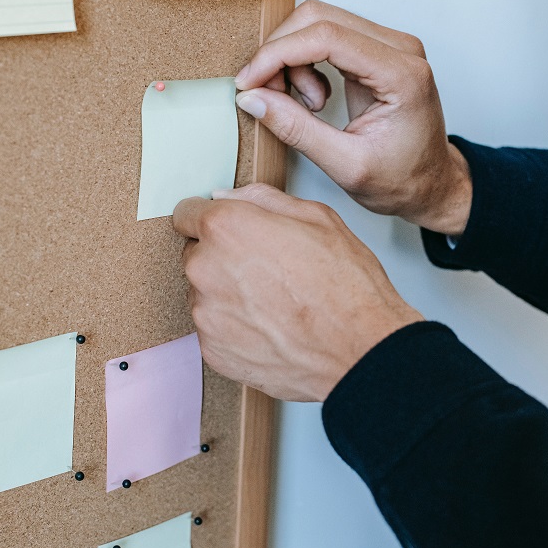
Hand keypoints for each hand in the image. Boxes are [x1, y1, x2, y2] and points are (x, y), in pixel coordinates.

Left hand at [173, 184, 422, 401]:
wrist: (360, 349)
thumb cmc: (344, 285)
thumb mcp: (316, 217)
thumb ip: (262, 199)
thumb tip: (228, 197)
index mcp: (225, 228)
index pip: (186, 213)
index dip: (213, 219)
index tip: (228, 230)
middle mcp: (205, 269)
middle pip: (196, 254)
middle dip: (222, 257)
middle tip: (266, 269)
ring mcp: (206, 315)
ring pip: (205, 294)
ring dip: (228, 295)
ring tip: (273, 303)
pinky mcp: (213, 351)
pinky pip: (215, 330)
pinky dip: (235, 328)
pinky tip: (271, 328)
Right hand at [235, 0, 471, 235]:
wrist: (431, 186)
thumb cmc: (402, 181)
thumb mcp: (346, 166)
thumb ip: (297, 130)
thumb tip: (253, 99)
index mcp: (401, 75)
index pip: (327, 37)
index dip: (278, 54)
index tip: (249, 82)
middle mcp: (400, 49)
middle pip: (319, 18)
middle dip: (281, 54)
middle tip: (270, 97)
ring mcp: (390, 45)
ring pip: (320, 23)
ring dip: (293, 61)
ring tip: (305, 107)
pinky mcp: (377, 51)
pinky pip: (328, 37)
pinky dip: (305, 63)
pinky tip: (314, 99)